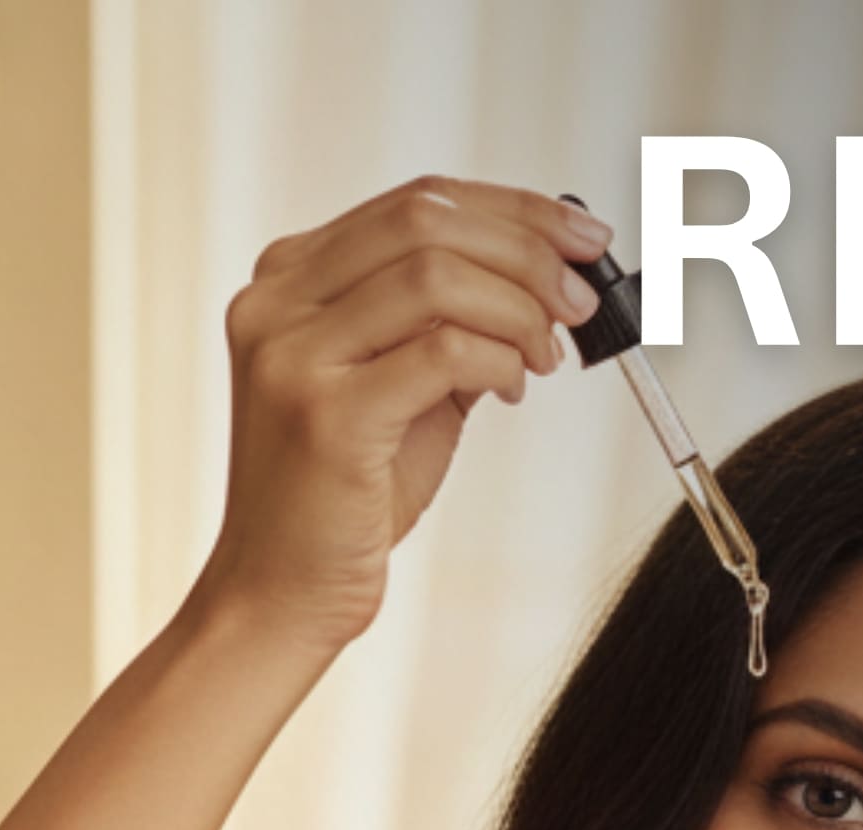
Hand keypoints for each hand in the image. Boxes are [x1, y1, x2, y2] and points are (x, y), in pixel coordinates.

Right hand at [193, 176, 608, 654]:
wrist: (281, 594)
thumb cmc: (342, 501)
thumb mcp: (400, 390)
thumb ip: (448, 327)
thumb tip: (544, 283)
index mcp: (290, 278)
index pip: (413, 202)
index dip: (512, 210)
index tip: (582, 238)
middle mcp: (278, 302)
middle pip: (425, 221)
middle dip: (526, 250)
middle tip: (583, 295)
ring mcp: (294, 355)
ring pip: (436, 276)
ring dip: (518, 308)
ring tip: (548, 354)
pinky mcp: (326, 415)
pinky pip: (441, 352)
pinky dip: (497, 360)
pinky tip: (512, 387)